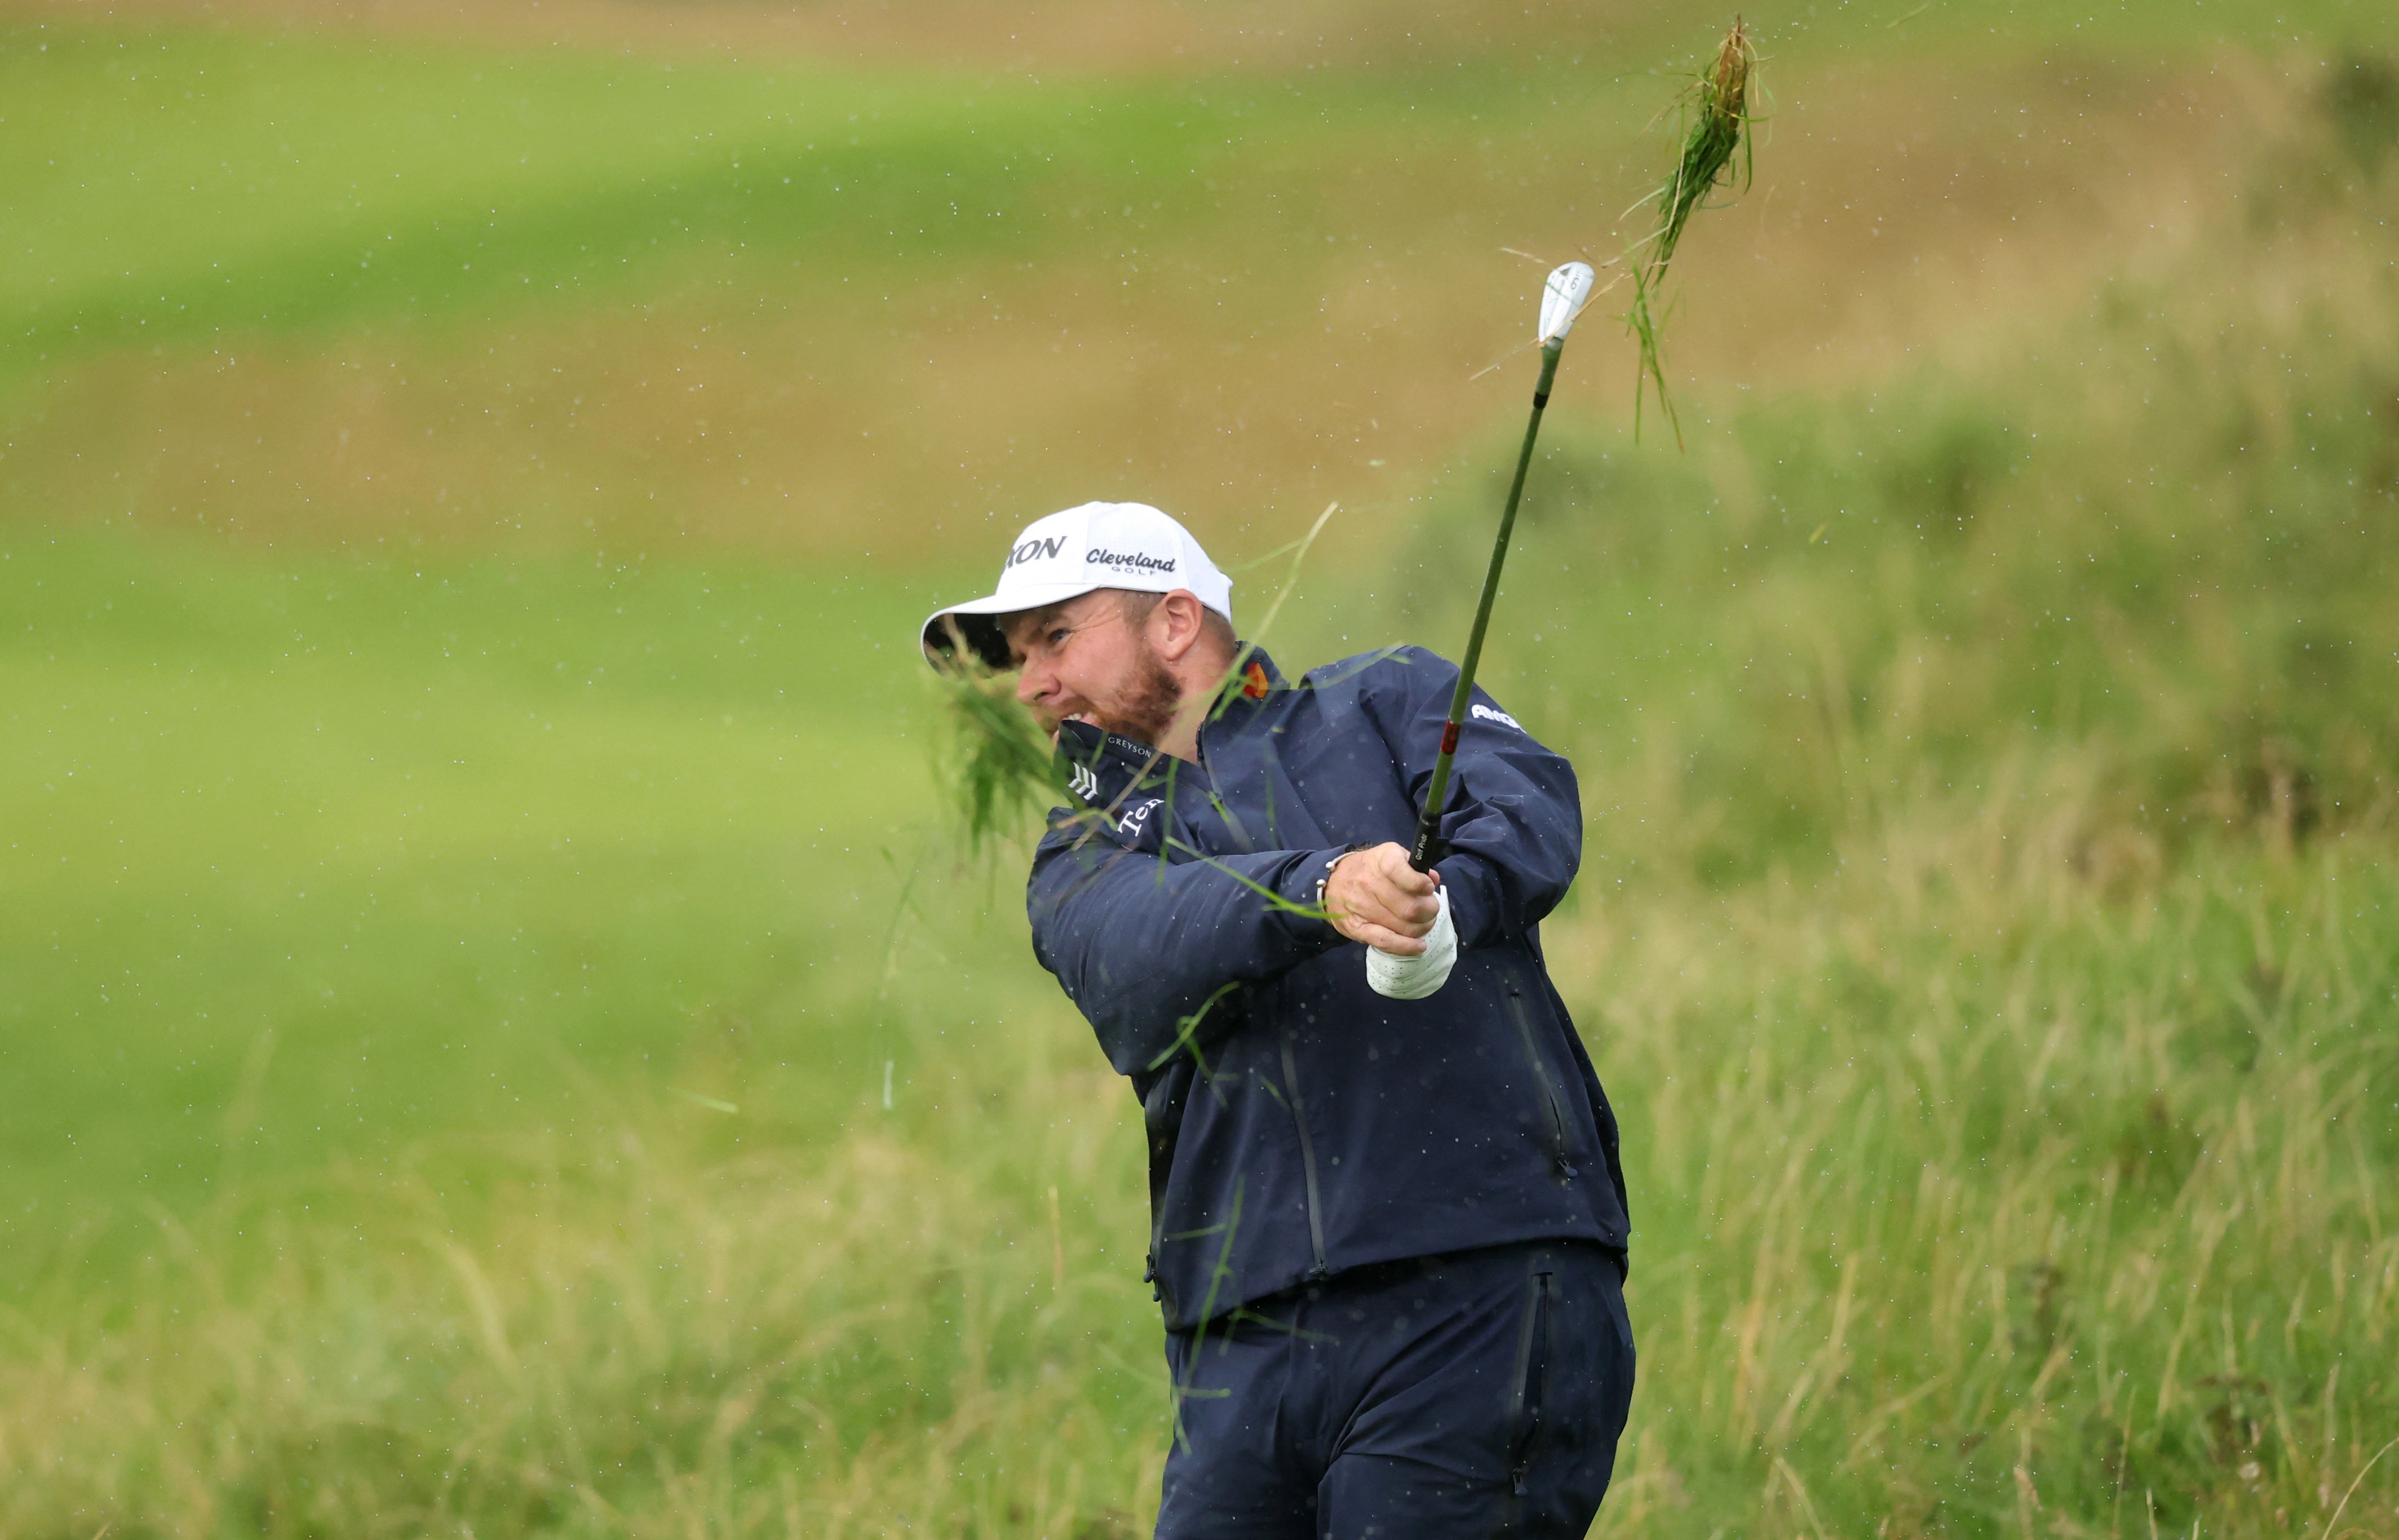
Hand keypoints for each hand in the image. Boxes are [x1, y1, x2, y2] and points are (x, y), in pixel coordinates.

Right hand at [1324, 842, 1441, 954]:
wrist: (1333, 882)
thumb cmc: (1370, 869)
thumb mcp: (1391, 855)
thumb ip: (1413, 865)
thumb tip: (1432, 879)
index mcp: (1381, 860)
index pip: (1402, 872)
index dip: (1421, 884)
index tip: (1428, 888)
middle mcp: (1369, 882)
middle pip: (1410, 908)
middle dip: (1429, 911)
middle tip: (1431, 910)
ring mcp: (1361, 907)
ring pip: (1403, 926)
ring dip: (1421, 928)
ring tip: (1423, 923)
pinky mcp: (1357, 928)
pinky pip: (1385, 941)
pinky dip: (1406, 946)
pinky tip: (1419, 946)